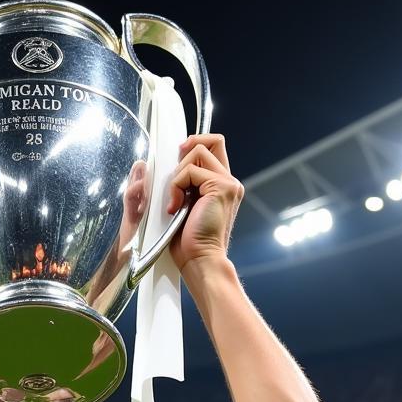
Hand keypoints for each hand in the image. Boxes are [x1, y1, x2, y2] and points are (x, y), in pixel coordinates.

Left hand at [166, 134, 243, 269]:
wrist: (200, 260)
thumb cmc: (189, 242)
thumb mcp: (186, 206)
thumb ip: (186, 184)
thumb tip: (172, 165)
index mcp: (223, 185)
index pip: (215, 147)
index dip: (195, 144)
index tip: (177, 160)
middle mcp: (229, 181)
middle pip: (211, 141)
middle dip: (186, 153)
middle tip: (174, 179)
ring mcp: (228, 183)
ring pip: (198, 152)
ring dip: (178, 175)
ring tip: (176, 201)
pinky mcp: (220, 187)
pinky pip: (190, 170)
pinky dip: (176, 187)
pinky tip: (176, 208)